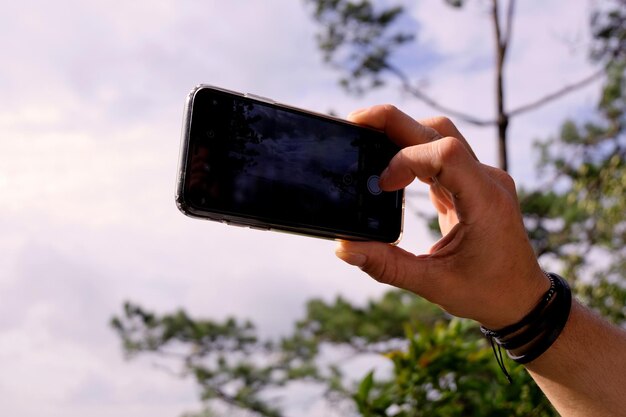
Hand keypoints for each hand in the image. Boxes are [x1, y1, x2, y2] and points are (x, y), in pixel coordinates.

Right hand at [336, 105, 548, 328]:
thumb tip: (343, 249)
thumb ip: (386, 266)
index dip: (405, 160)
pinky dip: (413, 154)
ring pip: (441, 135)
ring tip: (368, 140)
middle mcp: (487, 181)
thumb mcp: (434, 284)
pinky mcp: (472, 185)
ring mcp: (482, 179)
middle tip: (355, 122)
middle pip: (439, 130)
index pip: (445, 152)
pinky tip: (390, 167)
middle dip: (393, 123)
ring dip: (403, 134)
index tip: (382, 186)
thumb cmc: (488, 294)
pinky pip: (441, 156)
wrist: (524, 299)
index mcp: (485, 201)